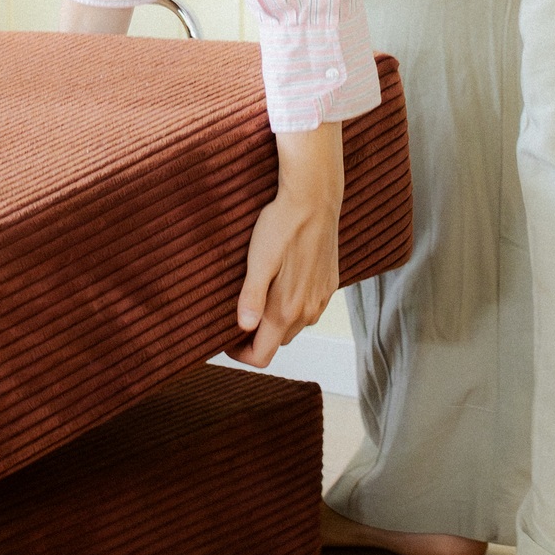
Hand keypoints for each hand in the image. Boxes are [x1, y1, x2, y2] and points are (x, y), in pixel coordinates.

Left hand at [235, 121, 342, 367]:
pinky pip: (307, 309)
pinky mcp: (329, 285)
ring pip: (293, 326)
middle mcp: (308, 311)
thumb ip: (251, 298)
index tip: (225, 340)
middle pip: (277, 342)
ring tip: (255, 299)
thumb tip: (243, 328)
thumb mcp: (258, 261)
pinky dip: (290, 307)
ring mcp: (321, 299)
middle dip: (255, 338)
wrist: (315, 199)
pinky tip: (279, 285)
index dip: (240, 355)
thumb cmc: (282, 226)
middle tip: (234, 316)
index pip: (263, 355)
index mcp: (286, 310)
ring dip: (273, 322)